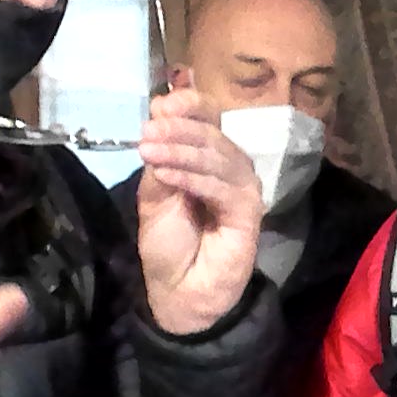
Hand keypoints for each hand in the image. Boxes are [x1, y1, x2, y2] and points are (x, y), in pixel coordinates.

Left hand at [132, 86, 261, 334]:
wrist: (179, 291)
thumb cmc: (169, 243)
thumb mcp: (154, 193)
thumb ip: (160, 156)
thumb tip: (159, 108)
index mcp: (208, 156)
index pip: (208, 116)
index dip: (188, 105)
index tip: (160, 107)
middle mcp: (230, 166)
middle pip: (212, 132)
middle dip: (177, 130)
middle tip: (147, 134)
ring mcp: (243, 188)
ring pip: (218, 157)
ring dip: (181, 151)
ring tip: (149, 153)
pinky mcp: (249, 211)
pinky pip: (222, 187)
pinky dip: (193, 177)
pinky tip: (166, 175)